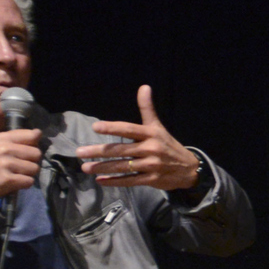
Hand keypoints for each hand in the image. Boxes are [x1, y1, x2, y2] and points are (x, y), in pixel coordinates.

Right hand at [0, 128, 43, 198]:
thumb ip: (15, 139)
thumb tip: (38, 133)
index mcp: (0, 138)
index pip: (31, 135)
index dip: (35, 144)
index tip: (29, 150)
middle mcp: (3, 149)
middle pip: (36, 153)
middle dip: (32, 161)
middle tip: (20, 166)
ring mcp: (5, 164)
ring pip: (34, 168)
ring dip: (28, 174)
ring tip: (16, 174)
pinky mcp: (8, 179)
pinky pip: (29, 181)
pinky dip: (24, 184)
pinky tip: (14, 183)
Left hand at [76, 84, 202, 190]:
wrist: (189, 169)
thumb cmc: (168, 145)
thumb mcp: (158, 126)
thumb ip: (147, 108)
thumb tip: (144, 86)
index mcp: (151, 134)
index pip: (128, 129)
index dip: (112, 128)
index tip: (95, 127)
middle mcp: (150, 149)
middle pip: (120, 150)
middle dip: (98, 152)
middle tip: (80, 152)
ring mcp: (151, 166)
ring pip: (122, 167)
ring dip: (102, 167)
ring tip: (85, 168)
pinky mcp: (151, 180)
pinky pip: (129, 181)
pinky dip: (114, 181)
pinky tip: (100, 180)